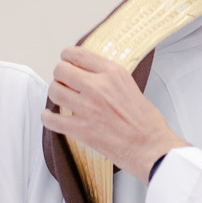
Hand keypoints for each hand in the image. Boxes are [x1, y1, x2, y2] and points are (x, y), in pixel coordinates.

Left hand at [41, 46, 187, 182]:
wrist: (152, 148)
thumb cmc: (148, 124)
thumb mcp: (131, 87)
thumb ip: (109, 79)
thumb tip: (93, 76)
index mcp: (112, 73)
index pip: (77, 54)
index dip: (67, 57)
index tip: (66, 62)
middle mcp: (97, 87)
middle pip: (61, 70)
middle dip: (60, 77)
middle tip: (65, 84)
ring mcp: (88, 108)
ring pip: (54, 91)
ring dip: (55, 95)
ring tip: (62, 100)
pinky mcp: (81, 129)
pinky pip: (51, 119)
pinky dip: (49, 118)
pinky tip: (52, 117)